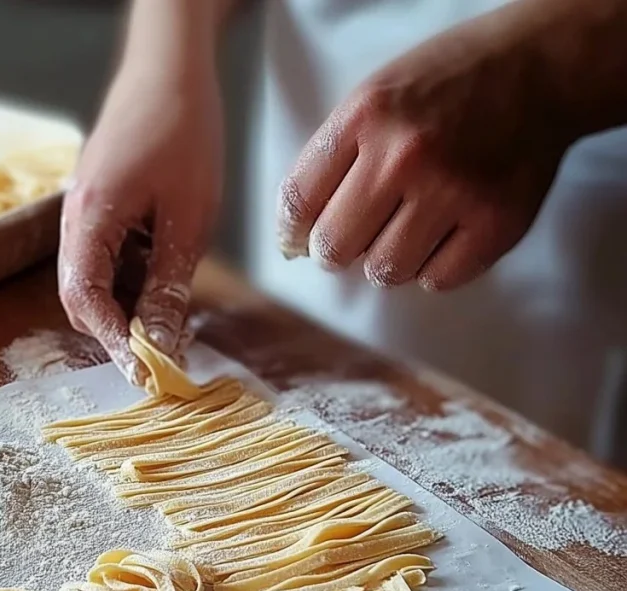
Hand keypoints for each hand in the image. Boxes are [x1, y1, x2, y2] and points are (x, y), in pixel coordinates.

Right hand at [59, 59, 222, 381]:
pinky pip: (103, 257)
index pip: (85, 301)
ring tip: (165, 324)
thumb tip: (161, 342)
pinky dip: (127, 280)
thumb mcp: (188, 218)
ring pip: (91, 279)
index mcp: (89, 219)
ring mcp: (83, 209)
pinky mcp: (98, 204)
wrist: (170, 66)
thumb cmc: (182, 130)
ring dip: (123, 307)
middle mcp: (75, 218)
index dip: (113, 343)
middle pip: (79, 296)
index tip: (145, 373)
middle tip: (158, 356)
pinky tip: (159, 284)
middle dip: (115, 331)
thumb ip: (169, 284)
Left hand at [277, 3, 573, 290]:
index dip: (291, 233)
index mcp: (366, 115)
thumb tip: (295, 238)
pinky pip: (437, 280)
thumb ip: (332, 158)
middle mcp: (405, 154)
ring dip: (387, 260)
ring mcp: (453, 191)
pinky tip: (444, 234)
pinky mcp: (494, 224)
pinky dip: (433, 268)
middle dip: (337, 250)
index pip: (299, 201)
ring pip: (385, 271)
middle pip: (335, 248)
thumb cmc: (448, 84)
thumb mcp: (376, 95)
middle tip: (356, 236)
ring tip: (406, 229)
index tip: (297, 242)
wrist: (540, 68)